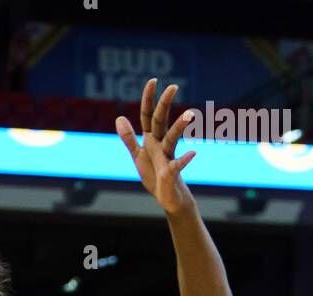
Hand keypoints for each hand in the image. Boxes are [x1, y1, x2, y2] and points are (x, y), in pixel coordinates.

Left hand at [116, 79, 195, 214]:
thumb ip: (129, 139)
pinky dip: (184, 160)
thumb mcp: (138, 156)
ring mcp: (167, 157)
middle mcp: (160, 144)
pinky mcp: (171, 173)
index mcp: (151, 139)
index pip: (148, 115)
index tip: (153, 80)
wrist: (168, 198)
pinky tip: (192, 154)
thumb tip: (119, 118)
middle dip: (165, 105)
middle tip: (173, 87)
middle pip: (161, 122)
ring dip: (180, 127)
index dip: (149, 99)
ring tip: (190, 115)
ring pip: (172, 139)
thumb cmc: (154, 176)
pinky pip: (177, 166)